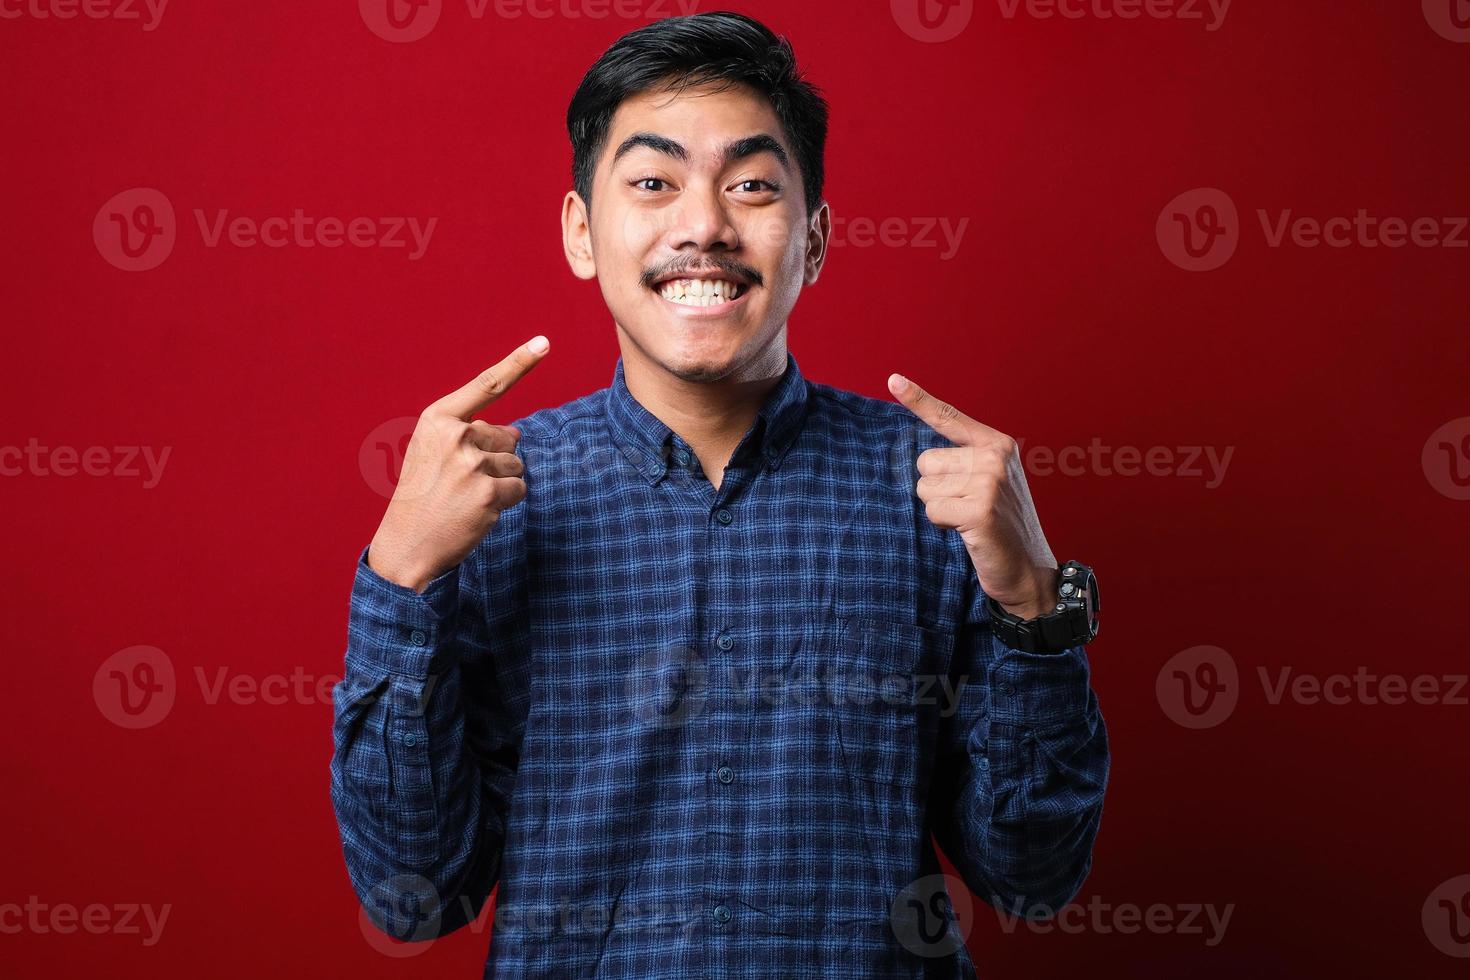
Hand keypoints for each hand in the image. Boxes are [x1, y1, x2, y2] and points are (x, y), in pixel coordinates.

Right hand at [368, 337, 549, 591]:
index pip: (487, 385)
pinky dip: (504, 503)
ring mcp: (472, 464)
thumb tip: (518, 432)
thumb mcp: (436, 455)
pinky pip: (518, 489)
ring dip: (499, 483)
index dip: (519, 362)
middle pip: (508, 437)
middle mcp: (455, 436)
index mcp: (438, 419)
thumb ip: (472, 436)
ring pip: (515, 465)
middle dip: (495, 460)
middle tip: (459, 484)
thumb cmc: (424, 497)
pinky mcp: (488, 492)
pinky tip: (476, 512)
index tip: (544, 342)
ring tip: (464, 499)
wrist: (407, 545)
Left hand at [888, 372, 1058, 619]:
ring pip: (924, 488)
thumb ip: (963, 461)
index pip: (948, 417)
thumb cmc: (1001, 525)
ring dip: (940, 508)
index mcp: (997, 444)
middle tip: (968, 506)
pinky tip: (969, 532)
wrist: (1028, 569)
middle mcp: (994, 457)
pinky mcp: (980, 510)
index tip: (893, 379)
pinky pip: (932, 511)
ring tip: (969, 518)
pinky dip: (943, 526)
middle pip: (925, 462)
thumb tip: (919, 456)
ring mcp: (989, 482)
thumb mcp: (989, 482)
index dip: (918, 399)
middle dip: (937, 488)